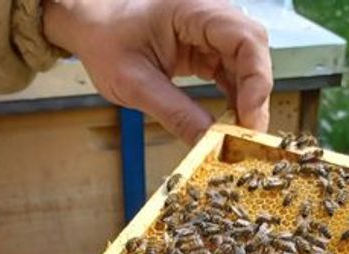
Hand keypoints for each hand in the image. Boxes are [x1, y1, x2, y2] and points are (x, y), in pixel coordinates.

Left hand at [44, 0, 272, 143]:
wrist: (91, 26)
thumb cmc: (105, 40)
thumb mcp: (134, 83)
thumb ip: (175, 113)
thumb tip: (209, 145)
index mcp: (194, 9)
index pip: (245, 39)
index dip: (256, 80)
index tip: (248, 119)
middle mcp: (210, 14)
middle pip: (253, 52)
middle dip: (255, 96)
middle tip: (248, 139)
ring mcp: (211, 30)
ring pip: (247, 65)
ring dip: (246, 101)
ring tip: (238, 137)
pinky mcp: (207, 48)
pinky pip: (232, 73)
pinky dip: (234, 99)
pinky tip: (229, 124)